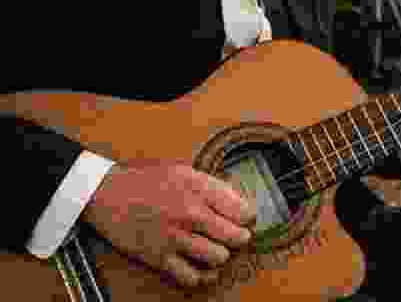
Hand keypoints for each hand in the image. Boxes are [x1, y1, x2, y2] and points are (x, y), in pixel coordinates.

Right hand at [81, 163, 255, 286]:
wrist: (105, 193)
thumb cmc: (144, 180)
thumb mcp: (183, 171)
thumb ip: (211, 185)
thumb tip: (238, 199)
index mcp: (199, 189)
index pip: (243, 211)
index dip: (248, 216)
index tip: (245, 218)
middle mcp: (191, 214)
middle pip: (236, 236)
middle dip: (241, 237)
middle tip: (237, 236)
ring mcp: (176, 238)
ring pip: (219, 257)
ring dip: (221, 255)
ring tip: (217, 249)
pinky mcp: (160, 258)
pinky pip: (192, 277)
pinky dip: (202, 276)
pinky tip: (203, 268)